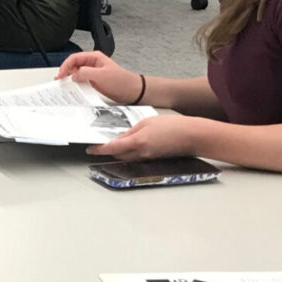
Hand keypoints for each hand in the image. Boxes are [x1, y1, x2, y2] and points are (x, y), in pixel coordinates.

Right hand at [57, 51, 142, 105]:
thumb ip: (86, 73)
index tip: (61, 74)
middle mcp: (92, 64)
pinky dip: (75, 84)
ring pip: (76, 73)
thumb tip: (73, 75)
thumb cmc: (121, 81)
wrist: (131, 91)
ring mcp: (92, 73)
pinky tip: (73, 88)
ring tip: (63, 84)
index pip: (75, 58)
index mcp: (94, 57)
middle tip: (59, 80)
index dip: (66, 65)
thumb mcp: (101, 75)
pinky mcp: (93, 82)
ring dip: (69, 78)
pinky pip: (80, 81)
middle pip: (73, 65)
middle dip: (65, 72)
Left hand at [87, 114, 204, 160]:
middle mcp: (141, 153)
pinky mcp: (154, 158)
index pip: (112, 148)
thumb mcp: (147, 122)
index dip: (99, 149)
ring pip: (127, 156)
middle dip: (108, 150)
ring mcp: (147, 158)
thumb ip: (131, 130)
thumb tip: (120, 137)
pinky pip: (137, 156)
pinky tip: (132, 143)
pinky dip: (130, 151)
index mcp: (137, 142)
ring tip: (116, 141)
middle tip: (101, 142)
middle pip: (117, 154)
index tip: (90, 149)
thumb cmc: (173, 126)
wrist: (192, 136)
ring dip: (119, 151)